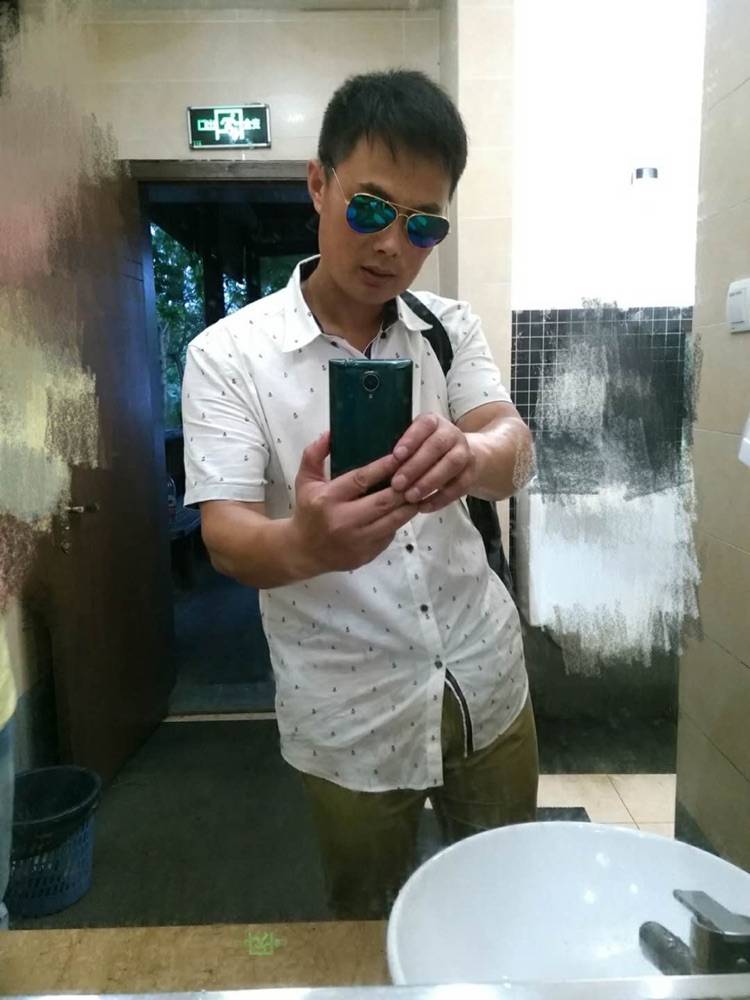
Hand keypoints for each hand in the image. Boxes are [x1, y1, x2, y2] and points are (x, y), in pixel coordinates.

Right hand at [290, 432, 419, 573]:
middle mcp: (343, 521)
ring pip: (392, 521)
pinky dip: (399, 522)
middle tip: (418, 474)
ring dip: (408, 506)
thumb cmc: (308, 511)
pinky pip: (389, 535)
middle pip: (383, 502)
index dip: (384, 467)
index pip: (361, 479)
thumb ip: (314, 455)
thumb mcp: (305, 480)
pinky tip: (405, 510)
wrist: (303, 551)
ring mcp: (356, 540)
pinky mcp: (365, 554)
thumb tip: (331, 433)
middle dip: (404, 488)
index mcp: (328, 499)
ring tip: (419, 491)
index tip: (400, 455)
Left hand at [390, 414, 477, 513]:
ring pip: (450, 465)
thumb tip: (381, 468)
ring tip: (410, 497)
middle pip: (436, 446)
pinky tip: (423, 507)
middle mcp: (452, 435)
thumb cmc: (428, 450)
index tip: (396, 456)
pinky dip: (440, 498)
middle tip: (397, 483)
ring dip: (429, 482)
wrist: (466, 456)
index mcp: (434, 422)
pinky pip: (458, 486)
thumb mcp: (416, 444)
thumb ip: (402, 452)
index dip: (410, 440)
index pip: (424, 426)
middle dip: (415, 466)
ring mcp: (465, 453)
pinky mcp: (471, 474)